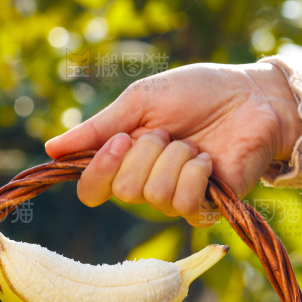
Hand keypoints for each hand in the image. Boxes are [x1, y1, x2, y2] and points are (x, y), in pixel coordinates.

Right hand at [44, 61, 301, 224]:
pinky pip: (184, 203)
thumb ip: (99, 129)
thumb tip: (50, 150)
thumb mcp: (140, 102)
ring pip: (154, 195)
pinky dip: (194, 175)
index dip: (100, 171)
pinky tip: (207, 160)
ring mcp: (176, 199)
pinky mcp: (206, 208)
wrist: (250, 96)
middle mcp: (146, 184)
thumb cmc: (197, 94)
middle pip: (124, 191)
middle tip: (169, 132)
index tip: (120, 140)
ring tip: (193, 143)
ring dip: (175, 158)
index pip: (91, 190)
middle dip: (147, 153)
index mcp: (125, 160)